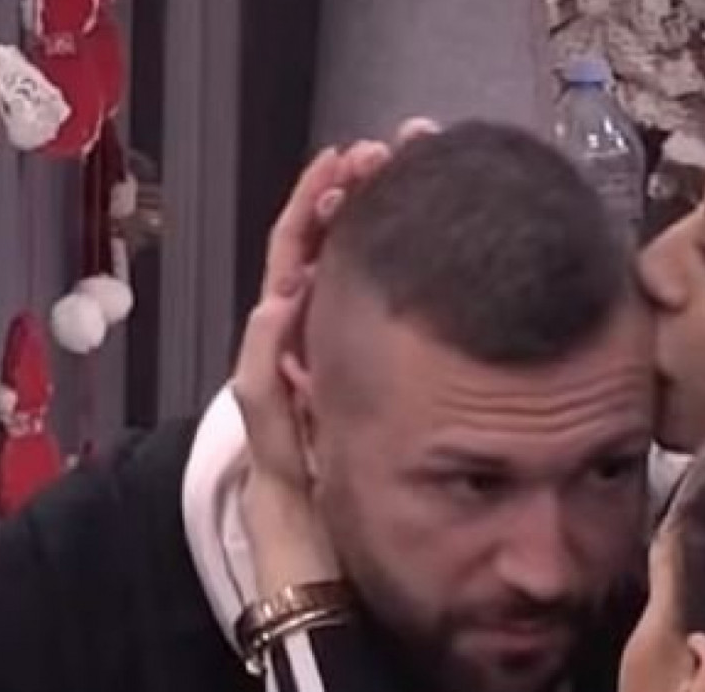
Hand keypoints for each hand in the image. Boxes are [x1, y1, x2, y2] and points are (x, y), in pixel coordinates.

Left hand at [233, 120, 439, 589]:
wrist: (334, 553)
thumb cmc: (301, 501)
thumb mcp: (274, 444)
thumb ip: (265, 381)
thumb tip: (280, 298)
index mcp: (284, 339)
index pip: (295, 253)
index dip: (315, 202)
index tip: (347, 160)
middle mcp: (317, 331)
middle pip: (333, 244)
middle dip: (359, 189)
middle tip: (398, 150)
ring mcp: (353, 343)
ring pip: (365, 263)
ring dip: (385, 213)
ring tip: (418, 174)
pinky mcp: (384, 361)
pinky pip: (391, 297)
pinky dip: (407, 258)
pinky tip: (438, 238)